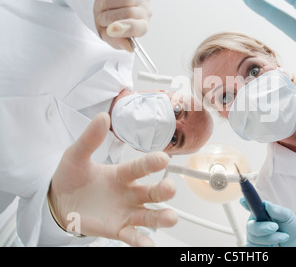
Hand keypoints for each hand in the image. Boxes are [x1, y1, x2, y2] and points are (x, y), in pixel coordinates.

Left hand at [48, 113, 176, 246]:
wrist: (58, 203)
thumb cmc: (71, 178)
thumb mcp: (76, 156)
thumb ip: (90, 139)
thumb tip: (102, 117)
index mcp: (122, 174)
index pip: (140, 167)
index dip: (152, 162)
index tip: (163, 158)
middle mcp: (129, 192)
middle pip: (151, 192)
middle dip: (163, 190)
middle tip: (170, 188)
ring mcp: (126, 212)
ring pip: (149, 215)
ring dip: (161, 216)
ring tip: (170, 217)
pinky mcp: (118, 229)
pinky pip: (133, 236)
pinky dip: (142, 241)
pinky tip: (149, 244)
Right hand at [94, 0, 151, 51]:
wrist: (108, 3)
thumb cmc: (111, 21)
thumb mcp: (110, 36)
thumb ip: (118, 42)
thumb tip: (129, 47)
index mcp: (141, 27)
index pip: (138, 28)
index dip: (125, 28)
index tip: (111, 29)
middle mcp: (145, 12)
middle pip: (129, 13)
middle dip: (109, 16)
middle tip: (101, 18)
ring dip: (109, 3)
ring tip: (104, 7)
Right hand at [240, 198, 295, 246]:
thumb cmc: (292, 227)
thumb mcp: (288, 216)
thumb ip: (278, 210)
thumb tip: (266, 204)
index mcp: (260, 212)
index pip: (249, 206)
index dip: (244, 203)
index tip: (242, 200)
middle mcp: (255, 223)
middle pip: (250, 226)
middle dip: (262, 228)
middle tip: (275, 227)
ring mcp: (254, 236)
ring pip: (253, 238)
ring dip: (269, 239)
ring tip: (283, 237)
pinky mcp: (256, 247)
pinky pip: (254, 247)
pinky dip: (266, 247)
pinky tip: (274, 245)